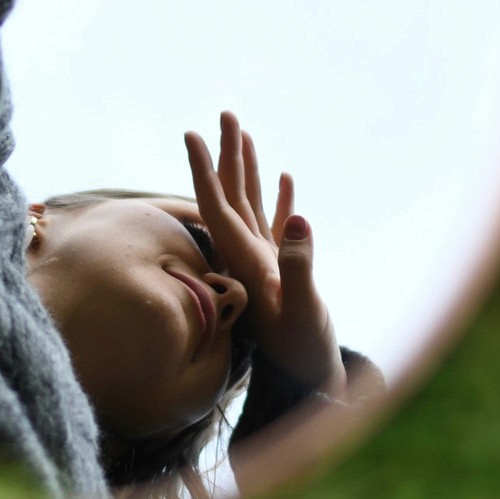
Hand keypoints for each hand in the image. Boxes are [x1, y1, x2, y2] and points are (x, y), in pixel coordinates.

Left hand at [184, 110, 345, 395]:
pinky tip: (285, 179)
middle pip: (231, 196)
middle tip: (224, 114)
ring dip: (248, 170)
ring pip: (252, 205)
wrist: (308, 384)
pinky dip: (281, 200)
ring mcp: (264, 263)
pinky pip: (278, 225)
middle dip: (226, 155)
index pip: (216, 205)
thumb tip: (294, 220)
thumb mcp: (302, 309)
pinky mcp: (283, 271)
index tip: (191, 134)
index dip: (203, 169)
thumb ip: (298, 265)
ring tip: (244, 134)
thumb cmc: (304, 351)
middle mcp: (247, 257)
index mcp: (245, 260)